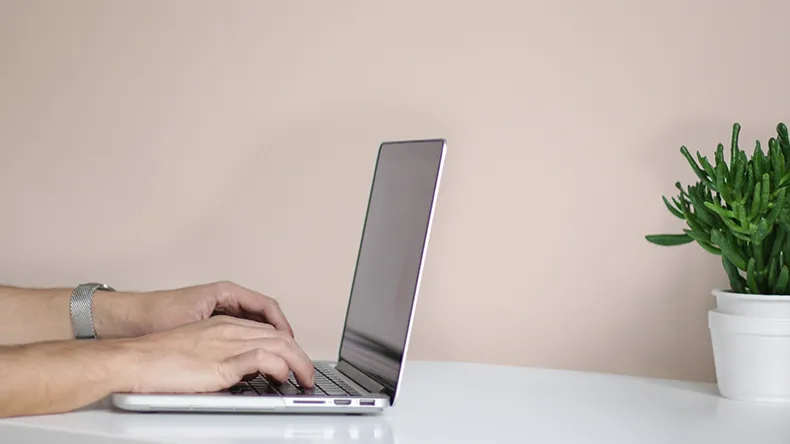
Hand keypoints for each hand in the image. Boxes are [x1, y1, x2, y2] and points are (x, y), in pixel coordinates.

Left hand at [94, 281, 293, 338]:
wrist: (127, 319)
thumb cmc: (155, 314)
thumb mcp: (196, 324)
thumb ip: (226, 332)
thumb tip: (253, 346)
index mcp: (226, 292)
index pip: (266, 306)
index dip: (282, 325)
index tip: (290, 341)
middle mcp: (225, 298)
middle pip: (264, 315)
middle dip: (279, 334)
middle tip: (289, 353)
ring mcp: (218, 309)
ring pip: (253, 324)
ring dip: (266, 339)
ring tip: (275, 357)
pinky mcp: (210, 322)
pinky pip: (240, 330)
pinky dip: (250, 342)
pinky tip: (251, 357)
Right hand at [119, 315, 314, 393]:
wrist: (135, 359)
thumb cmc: (157, 359)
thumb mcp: (197, 352)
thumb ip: (222, 358)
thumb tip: (241, 375)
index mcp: (223, 324)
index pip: (267, 330)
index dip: (286, 345)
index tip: (294, 359)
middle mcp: (229, 329)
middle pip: (279, 335)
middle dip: (300, 355)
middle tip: (307, 373)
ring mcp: (227, 343)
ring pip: (279, 344)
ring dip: (298, 363)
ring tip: (304, 379)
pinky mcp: (222, 362)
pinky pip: (263, 359)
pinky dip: (280, 367)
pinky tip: (283, 377)